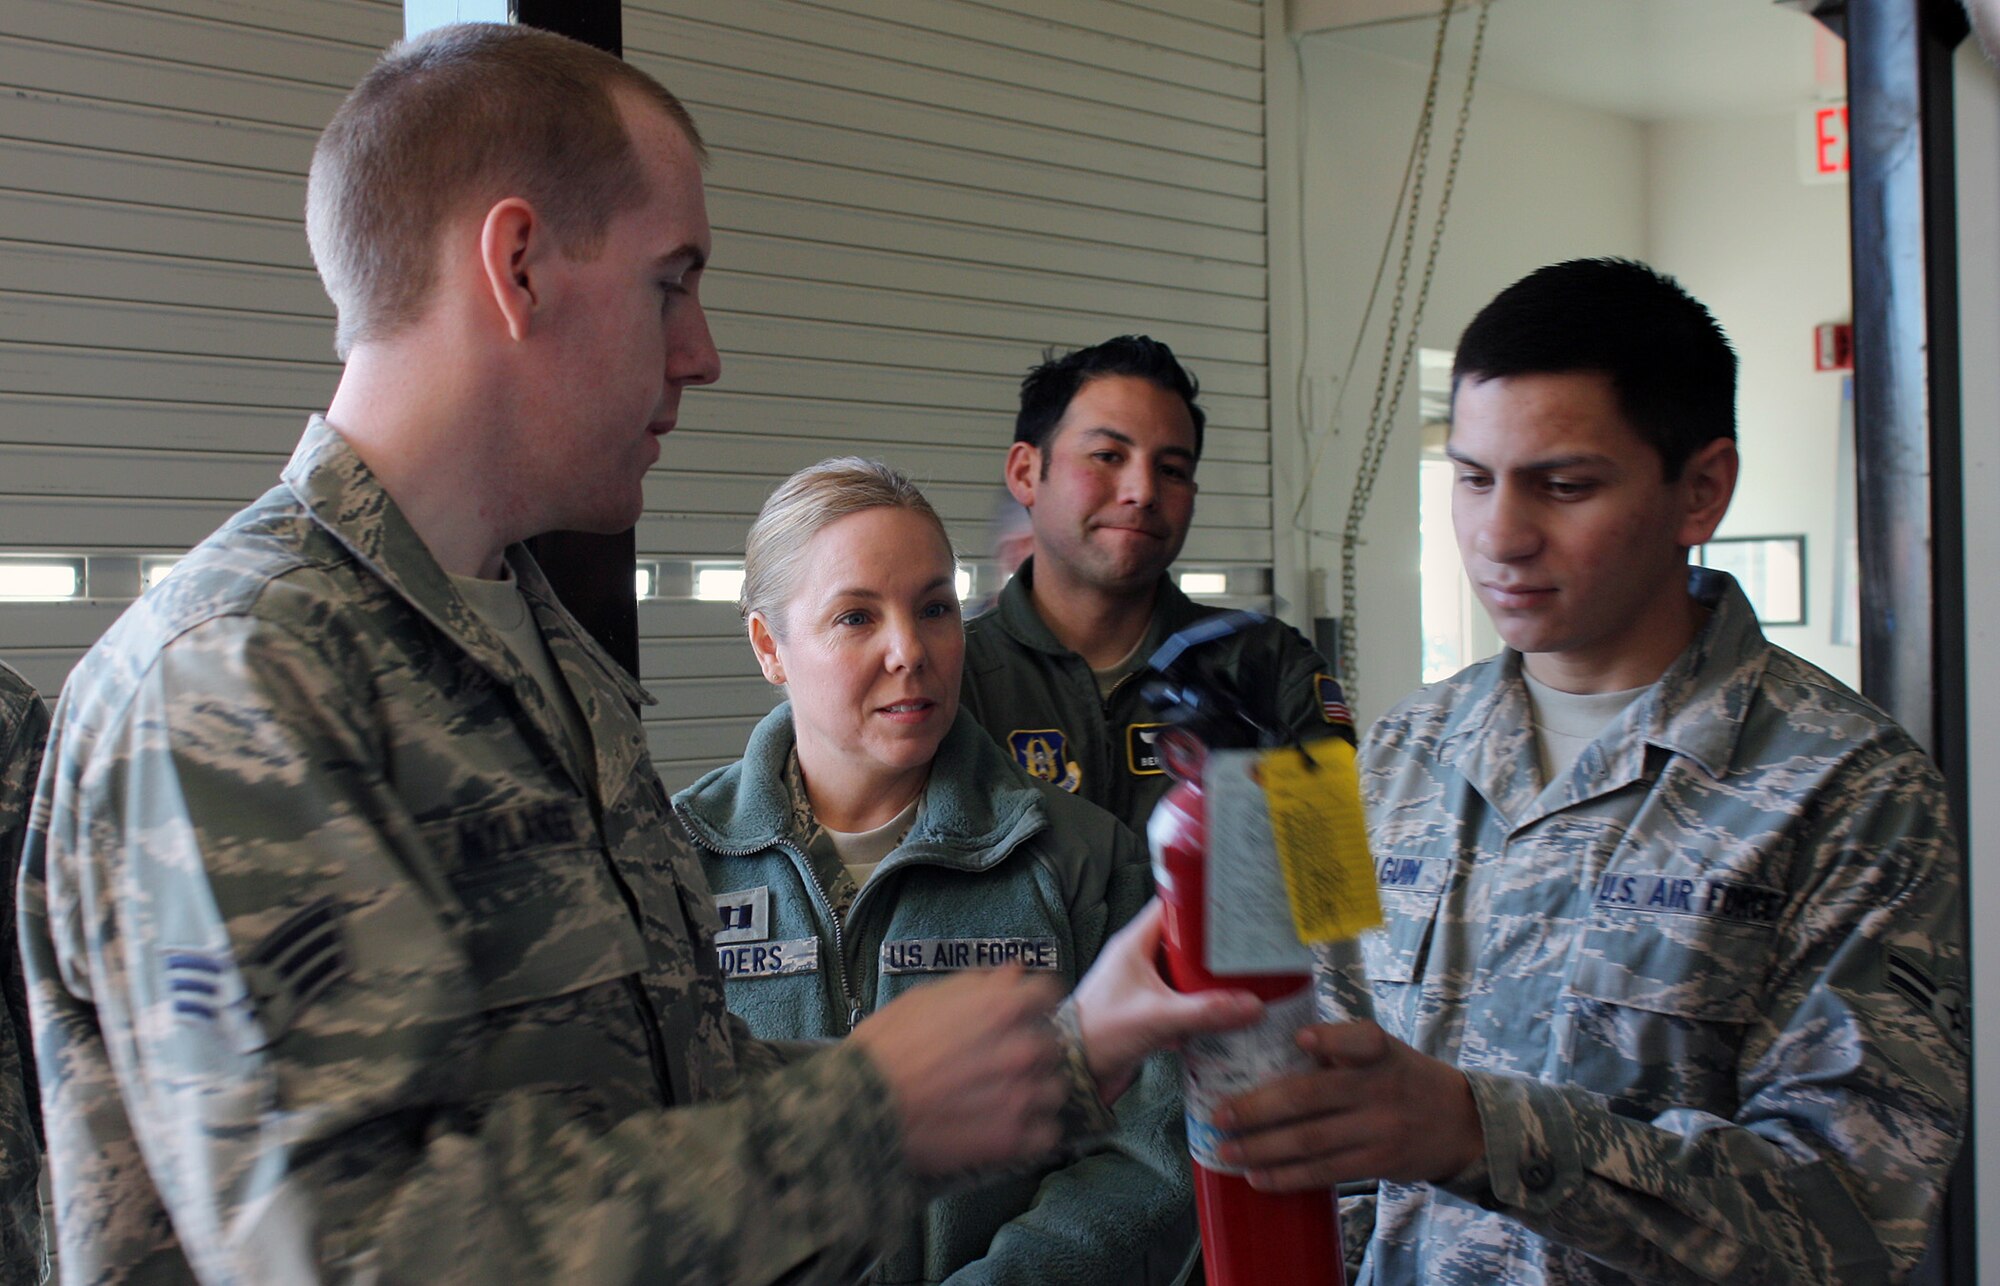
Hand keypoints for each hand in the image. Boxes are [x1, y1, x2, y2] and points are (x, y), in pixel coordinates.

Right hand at [850, 965, 1068, 1175]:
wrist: (861, 1105)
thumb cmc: (885, 1048)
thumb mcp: (925, 999)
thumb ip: (977, 985)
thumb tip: (1013, 973)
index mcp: (1002, 1008)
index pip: (1048, 994)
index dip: (1032, 1003)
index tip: (1020, 1014)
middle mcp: (1021, 1048)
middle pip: (1052, 1043)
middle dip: (1030, 1048)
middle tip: (1000, 1061)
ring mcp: (1021, 1095)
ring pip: (1055, 1089)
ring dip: (1035, 1091)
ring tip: (1002, 1097)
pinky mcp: (1013, 1139)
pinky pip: (1047, 1133)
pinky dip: (1032, 1132)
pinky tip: (1006, 1126)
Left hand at [1071, 900, 1263, 1101]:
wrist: (1073, 1070)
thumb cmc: (1101, 1031)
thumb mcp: (1158, 1017)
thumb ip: (1206, 1012)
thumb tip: (1254, 1006)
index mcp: (1134, 943)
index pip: (1172, 907)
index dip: (1201, 904)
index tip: (1235, 908)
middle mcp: (1139, 959)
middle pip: (1185, 942)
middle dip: (1214, 949)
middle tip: (1250, 949)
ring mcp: (1143, 985)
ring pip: (1185, 973)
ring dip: (1209, 982)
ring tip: (1246, 980)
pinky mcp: (1147, 1010)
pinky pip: (1180, 1000)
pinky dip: (1198, 1007)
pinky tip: (1223, 1016)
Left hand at [1212, 1020, 1483, 1190]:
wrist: (1463, 1124)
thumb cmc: (1406, 1078)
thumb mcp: (1385, 1052)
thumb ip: (1342, 1048)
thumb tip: (1279, 1046)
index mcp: (1380, 1052)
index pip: (1361, 1039)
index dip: (1330, 1037)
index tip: (1300, 1038)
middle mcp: (1379, 1088)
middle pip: (1311, 1096)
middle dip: (1258, 1107)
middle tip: (1219, 1116)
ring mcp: (1379, 1129)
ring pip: (1311, 1140)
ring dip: (1263, 1149)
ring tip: (1227, 1152)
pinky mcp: (1378, 1162)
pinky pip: (1325, 1172)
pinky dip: (1288, 1176)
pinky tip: (1260, 1177)